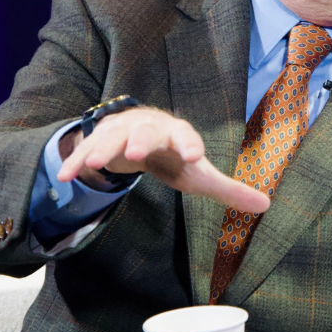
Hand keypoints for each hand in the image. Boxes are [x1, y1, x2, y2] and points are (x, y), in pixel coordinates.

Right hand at [57, 106, 268, 213]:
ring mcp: (120, 131)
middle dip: (141, 140)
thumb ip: (227, 189)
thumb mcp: (198, 173)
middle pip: (146, 132)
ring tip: (96, 163)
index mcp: (177, 133)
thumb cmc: (173, 156)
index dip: (189, 144)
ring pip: (111, 137)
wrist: (138, 132)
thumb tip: (266, 205)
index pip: (185, 135)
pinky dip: (75, 161)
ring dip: (103, 148)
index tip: (195, 156)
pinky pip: (86, 150)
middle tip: (136, 152)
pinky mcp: (98, 140)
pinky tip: (65, 176)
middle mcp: (148, 127)